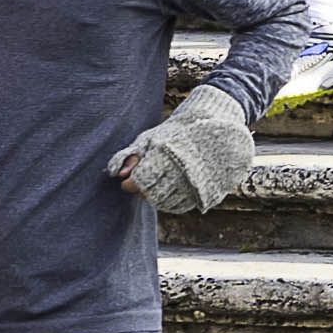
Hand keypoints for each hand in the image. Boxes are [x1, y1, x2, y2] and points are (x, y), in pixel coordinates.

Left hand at [109, 87, 257, 214]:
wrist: (216, 127)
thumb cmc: (176, 132)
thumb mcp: (151, 137)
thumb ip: (131, 155)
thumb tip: (117, 175)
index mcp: (165, 155)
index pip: (140, 182)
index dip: (131, 184)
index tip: (129, 182)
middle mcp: (181, 171)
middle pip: (152, 195)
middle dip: (142, 192)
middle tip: (142, 184)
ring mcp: (196, 183)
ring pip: (166, 203)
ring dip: (156, 198)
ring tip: (156, 186)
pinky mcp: (206, 191)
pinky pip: (182, 206)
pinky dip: (171, 203)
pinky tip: (169, 192)